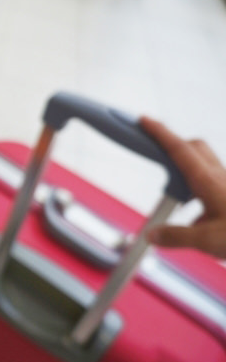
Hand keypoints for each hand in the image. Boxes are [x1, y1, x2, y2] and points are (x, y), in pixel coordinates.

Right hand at [141, 116, 225, 257]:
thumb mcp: (209, 241)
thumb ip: (177, 236)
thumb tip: (153, 235)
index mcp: (209, 181)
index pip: (179, 148)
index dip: (159, 132)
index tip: (144, 120)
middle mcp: (221, 178)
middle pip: (194, 147)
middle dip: (173, 144)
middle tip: (156, 153)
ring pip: (205, 166)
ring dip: (186, 172)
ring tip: (176, 199)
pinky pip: (214, 187)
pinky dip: (199, 196)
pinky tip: (198, 222)